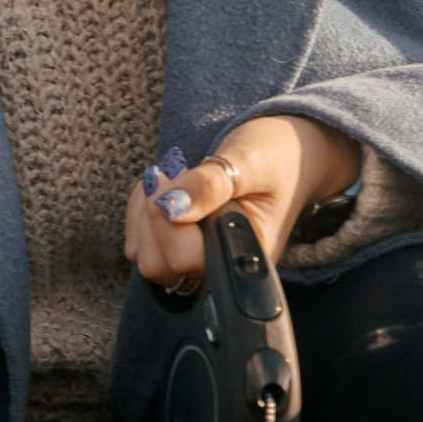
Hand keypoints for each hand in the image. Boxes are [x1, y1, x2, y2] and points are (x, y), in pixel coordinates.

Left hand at [123, 115, 362, 285]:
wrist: (286, 153)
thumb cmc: (277, 157)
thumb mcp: (250, 161)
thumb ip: (212, 185)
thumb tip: (171, 208)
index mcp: (247, 255)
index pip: (186, 259)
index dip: (170, 220)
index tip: (180, 175)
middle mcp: (219, 268)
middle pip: (157, 266)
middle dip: (154, 215)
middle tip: (178, 174)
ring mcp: (195, 263)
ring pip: (141, 254)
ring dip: (144, 211)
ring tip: (176, 177)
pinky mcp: (176, 251)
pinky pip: (136, 242)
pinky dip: (140, 210)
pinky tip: (167, 187)